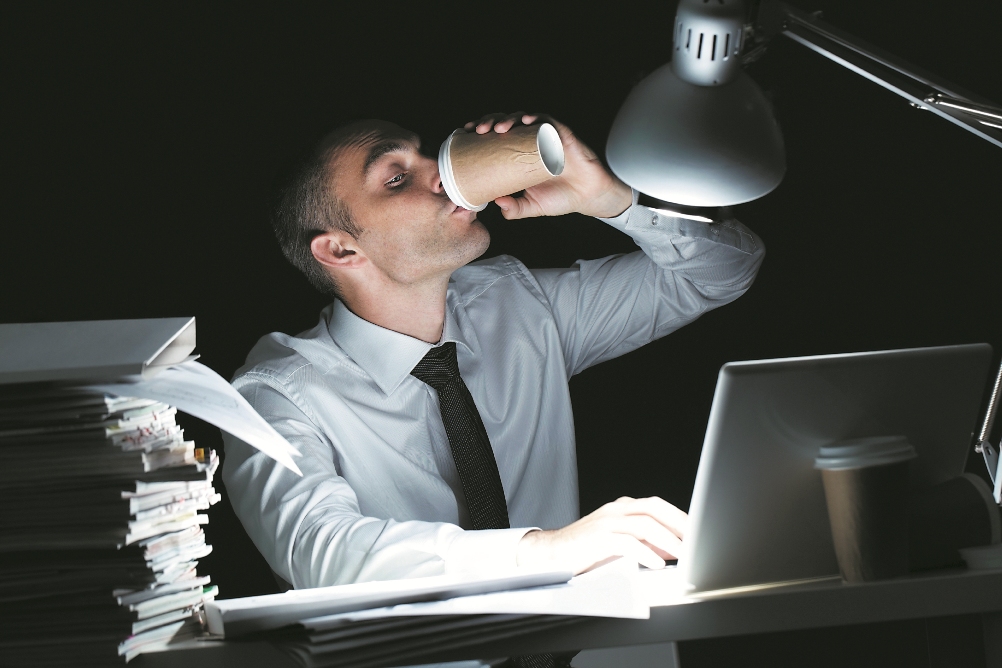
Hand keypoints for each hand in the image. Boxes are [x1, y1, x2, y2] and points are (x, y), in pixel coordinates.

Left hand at [462, 112, 632, 219]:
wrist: (588, 196)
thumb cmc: (560, 198)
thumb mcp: (531, 207)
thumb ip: (514, 209)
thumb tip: (496, 205)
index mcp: (518, 154)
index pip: (494, 136)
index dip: (479, 131)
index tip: (465, 134)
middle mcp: (529, 141)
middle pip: (504, 123)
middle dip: (488, 122)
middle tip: (478, 131)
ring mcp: (545, 136)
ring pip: (522, 118)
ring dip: (507, 119)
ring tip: (498, 129)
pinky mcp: (561, 134)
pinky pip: (547, 121)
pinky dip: (535, 118)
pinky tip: (525, 121)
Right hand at [515, 496, 687, 573]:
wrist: (550, 554)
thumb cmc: (586, 550)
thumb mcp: (619, 542)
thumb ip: (645, 541)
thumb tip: (673, 548)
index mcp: (622, 508)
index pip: (657, 506)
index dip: (679, 517)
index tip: (697, 533)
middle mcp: (615, 511)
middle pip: (654, 509)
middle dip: (679, 524)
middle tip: (695, 541)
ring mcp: (606, 523)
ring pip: (644, 524)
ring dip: (667, 540)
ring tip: (682, 554)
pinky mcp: (597, 539)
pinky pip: (626, 543)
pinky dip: (645, 552)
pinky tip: (657, 563)